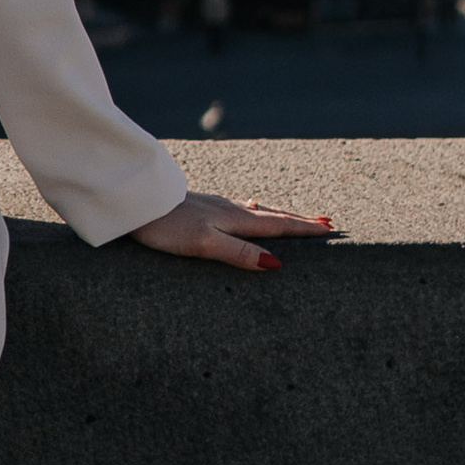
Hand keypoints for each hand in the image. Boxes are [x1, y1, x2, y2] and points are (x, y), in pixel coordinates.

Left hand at [133, 190, 335, 276]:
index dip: (304, 228)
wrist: (135, 200)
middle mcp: (229, 210)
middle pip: (272, 215)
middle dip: (299, 220)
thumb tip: (276, 264)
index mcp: (235, 220)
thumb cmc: (166, 225)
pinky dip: (255, 212)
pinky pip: (238, 210)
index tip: (329, 228)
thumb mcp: (204, 244)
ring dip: (279, 215)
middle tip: (324, 222)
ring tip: (295, 217)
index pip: (278, 224)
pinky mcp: (200, 207)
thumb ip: (238, 253)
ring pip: (256, 211)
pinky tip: (248, 210)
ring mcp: (215, 206)